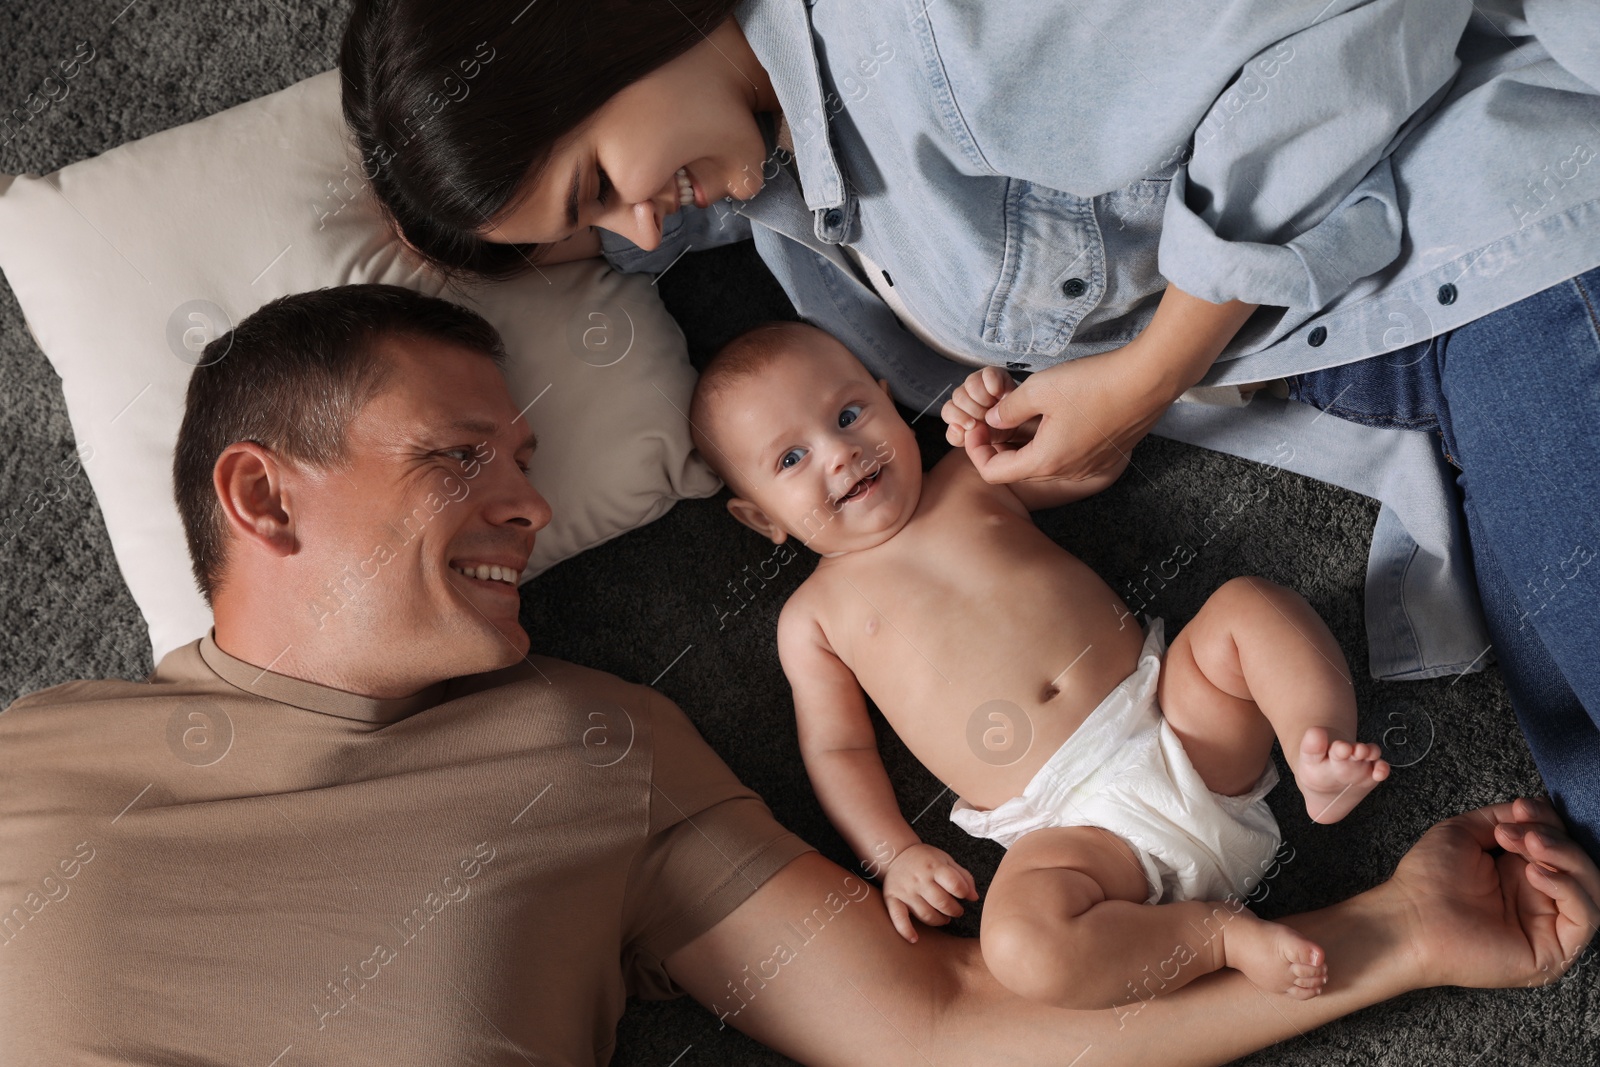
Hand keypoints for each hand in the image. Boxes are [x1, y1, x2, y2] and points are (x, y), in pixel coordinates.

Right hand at [881, 842, 979, 942]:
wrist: (896, 855)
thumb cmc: (926, 860)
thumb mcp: (946, 860)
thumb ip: (963, 877)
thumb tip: (974, 898)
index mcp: (934, 866)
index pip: (954, 884)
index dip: (964, 892)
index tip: (963, 894)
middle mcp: (919, 879)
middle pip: (942, 902)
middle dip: (955, 910)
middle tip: (957, 911)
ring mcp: (905, 890)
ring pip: (925, 914)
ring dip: (940, 920)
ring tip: (945, 918)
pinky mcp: (892, 899)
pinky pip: (898, 918)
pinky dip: (906, 930)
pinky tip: (914, 939)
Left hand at [955, 342, 1171, 484]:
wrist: (1147, 380)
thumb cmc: (1094, 384)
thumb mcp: (1038, 389)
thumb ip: (1008, 408)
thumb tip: (993, 419)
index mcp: (1045, 462)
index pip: (993, 473)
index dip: (977, 450)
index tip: (978, 426)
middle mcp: (1067, 473)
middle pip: (1018, 471)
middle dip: (1001, 447)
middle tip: (996, 418)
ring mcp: (1088, 468)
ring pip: (1044, 464)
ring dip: (1027, 445)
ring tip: (1024, 413)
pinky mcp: (1104, 459)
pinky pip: (1068, 458)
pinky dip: (1052, 444)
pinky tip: (1055, 416)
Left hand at [1391, 797, 1599, 989]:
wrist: (1407, 918)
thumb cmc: (1426, 878)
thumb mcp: (1464, 833)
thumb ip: (1502, 818)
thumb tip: (1535, 805)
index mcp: (1520, 873)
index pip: (1558, 843)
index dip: (1548, 820)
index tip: (1522, 807)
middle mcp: (1539, 899)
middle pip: (1576, 862)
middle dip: (1553, 837)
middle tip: (1519, 831)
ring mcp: (1547, 925)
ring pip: (1590, 887)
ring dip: (1566, 858)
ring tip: (1531, 844)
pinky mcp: (1552, 952)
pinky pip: (1585, 918)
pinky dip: (1568, 888)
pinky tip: (1536, 873)